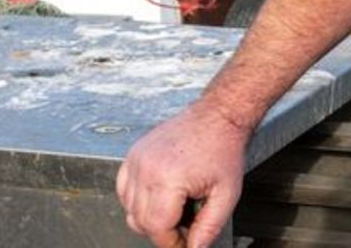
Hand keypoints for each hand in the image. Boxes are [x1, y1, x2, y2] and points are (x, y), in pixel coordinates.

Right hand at [117, 100, 248, 247]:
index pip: (157, 228)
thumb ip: (208, 227)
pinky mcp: (133, 154)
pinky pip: (124, 190)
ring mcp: (136, 159)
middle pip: (140, 221)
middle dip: (163, 231)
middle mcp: (145, 168)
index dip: (172, 242)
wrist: (217, 115)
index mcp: (167, 179)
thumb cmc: (223, 148)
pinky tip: (161, 195)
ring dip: (150, 216)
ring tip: (177, 205)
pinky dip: (138, 200)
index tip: (185, 242)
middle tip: (186, 224)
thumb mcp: (226, 194)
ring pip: (129, 208)